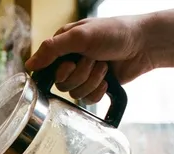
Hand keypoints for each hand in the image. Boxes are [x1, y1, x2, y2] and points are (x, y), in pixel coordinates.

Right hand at [25, 15, 156, 103]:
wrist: (144, 44)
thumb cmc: (114, 32)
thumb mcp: (80, 36)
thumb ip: (51, 49)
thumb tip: (29, 64)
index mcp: (63, 46)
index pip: (46, 68)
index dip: (59, 71)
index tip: (71, 63)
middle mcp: (71, 61)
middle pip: (62, 84)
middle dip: (81, 74)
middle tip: (95, 60)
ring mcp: (84, 75)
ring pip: (75, 93)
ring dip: (92, 81)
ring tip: (104, 67)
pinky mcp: (97, 87)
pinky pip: (88, 100)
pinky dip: (99, 92)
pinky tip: (107, 80)